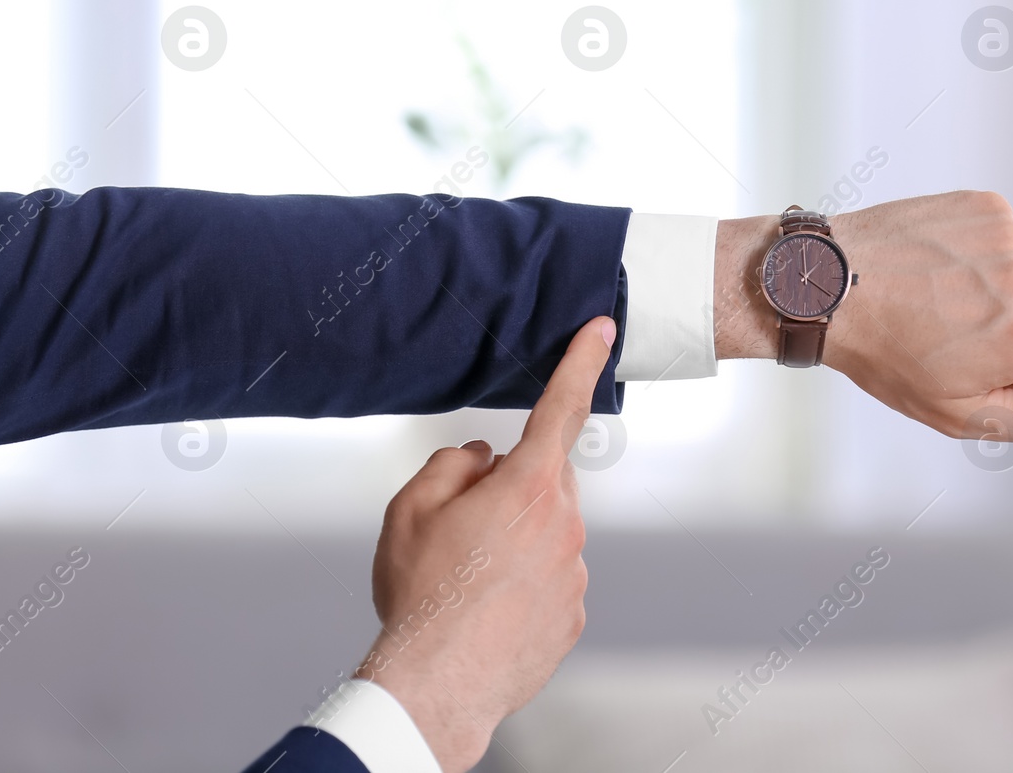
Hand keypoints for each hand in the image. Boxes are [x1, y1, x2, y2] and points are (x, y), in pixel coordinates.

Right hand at [354, 317, 613, 771]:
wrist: (437, 684)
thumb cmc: (422, 597)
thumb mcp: (410, 510)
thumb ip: (451, 466)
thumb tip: (481, 460)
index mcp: (526, 487)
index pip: (560, 407)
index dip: (580, 361)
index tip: (602, 328)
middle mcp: (563, 524)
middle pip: (543, 482)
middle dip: (511, 491)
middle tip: (463, 530)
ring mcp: (574, 572)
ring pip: (547, 535)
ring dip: (515, 545)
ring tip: (468, 581)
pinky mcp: (572, 614)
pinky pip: (550, 582)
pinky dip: (521, 588)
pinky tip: (487, 609)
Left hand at [715, 192, 1012, 443]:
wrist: (827, 283)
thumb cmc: (885, 353)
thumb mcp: (957, 414)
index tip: (968, 365)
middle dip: (1009, 335)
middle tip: (946, 335)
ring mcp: (1010, 237)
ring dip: (999, 294)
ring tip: (940, 301)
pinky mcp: (990, 207)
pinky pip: (1009, 245)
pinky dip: (983, 257)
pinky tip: (939, 269)